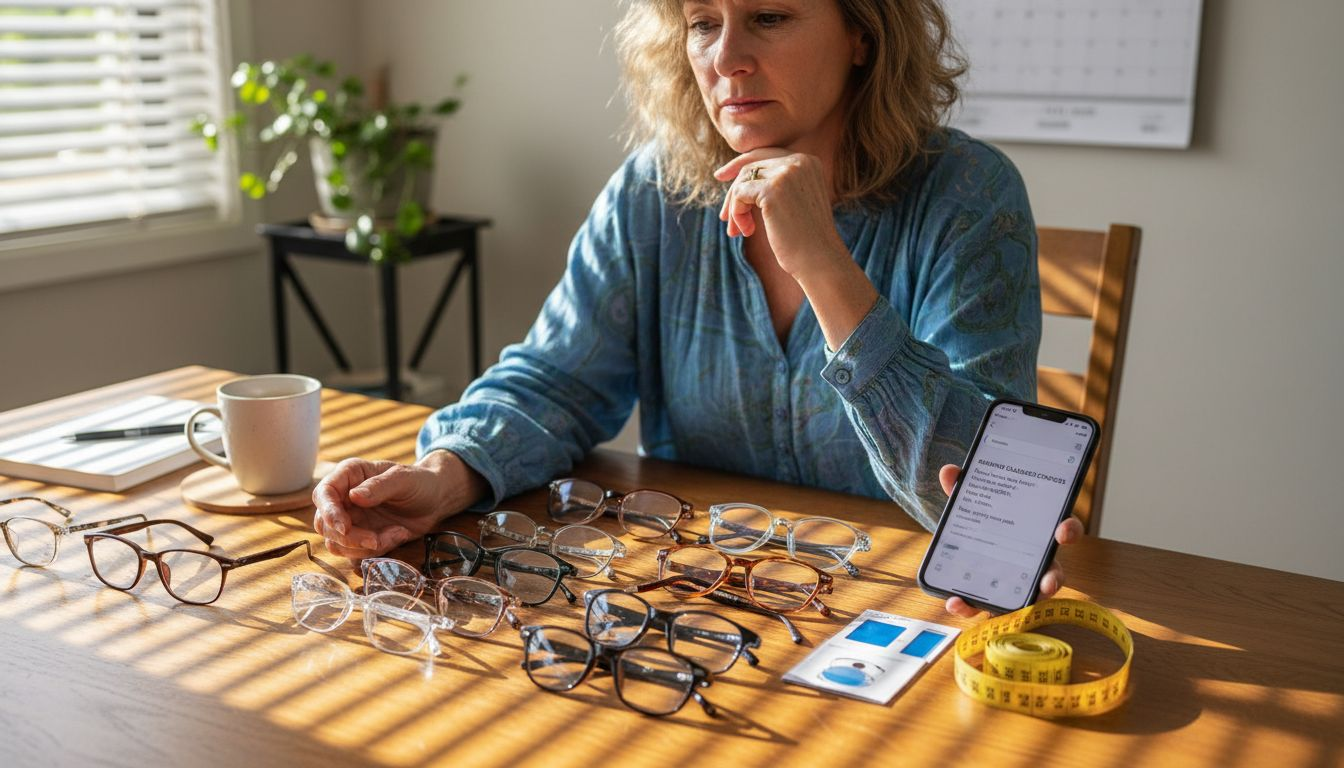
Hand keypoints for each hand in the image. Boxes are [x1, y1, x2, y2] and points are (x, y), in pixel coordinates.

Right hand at [311, 451, 483, 563]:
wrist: (435, 500)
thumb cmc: (419, 482)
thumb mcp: (404, 479)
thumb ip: (380, 486)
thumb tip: (354, 496)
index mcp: (349, 475)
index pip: (323, 493)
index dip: (329, 512)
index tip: (345, 527)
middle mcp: (343, 499)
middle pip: (325, 524)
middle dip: (350, 537)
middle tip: (377, 539)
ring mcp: (350, 520)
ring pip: (337, 543)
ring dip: (365, 547)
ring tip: (397, 533)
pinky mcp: (359, 538)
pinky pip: (354, 554)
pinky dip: (375, 552)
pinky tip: (397, 536)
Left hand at [712, 149, 849, 280]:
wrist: (819, 260)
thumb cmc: (805, 239)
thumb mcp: (794, 203)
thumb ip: (775, 185)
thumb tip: (737, 179)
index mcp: (808, 161)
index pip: (766, 155)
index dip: (740, 164)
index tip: (720, 176)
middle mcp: (799, 161)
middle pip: (751, 166)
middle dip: (734, 192)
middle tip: (724, 218)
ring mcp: (786, 173)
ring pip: (743, 181)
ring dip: (735, 207)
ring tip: (737, 231)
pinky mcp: (772, 190)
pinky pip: (739, 194)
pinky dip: (737, 213)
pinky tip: (747, 231)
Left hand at [937, 464, 1083, 618]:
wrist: (962, 546)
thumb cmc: (980, 522)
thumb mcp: (973, 501)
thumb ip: (964, 488)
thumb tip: (949, 471)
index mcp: (1036, 532)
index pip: (1064, 530)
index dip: (1069, 530)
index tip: (1063, 531)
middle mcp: (1034, 561)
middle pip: (1052, 573)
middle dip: (1053, 579)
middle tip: (1048, 581)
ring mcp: (1015, 582)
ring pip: (1023, 598)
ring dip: (1011, 604)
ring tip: (1005, 606)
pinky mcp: (991, 596)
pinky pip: (986, 607)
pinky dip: (970, 606)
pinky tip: (955, 601)